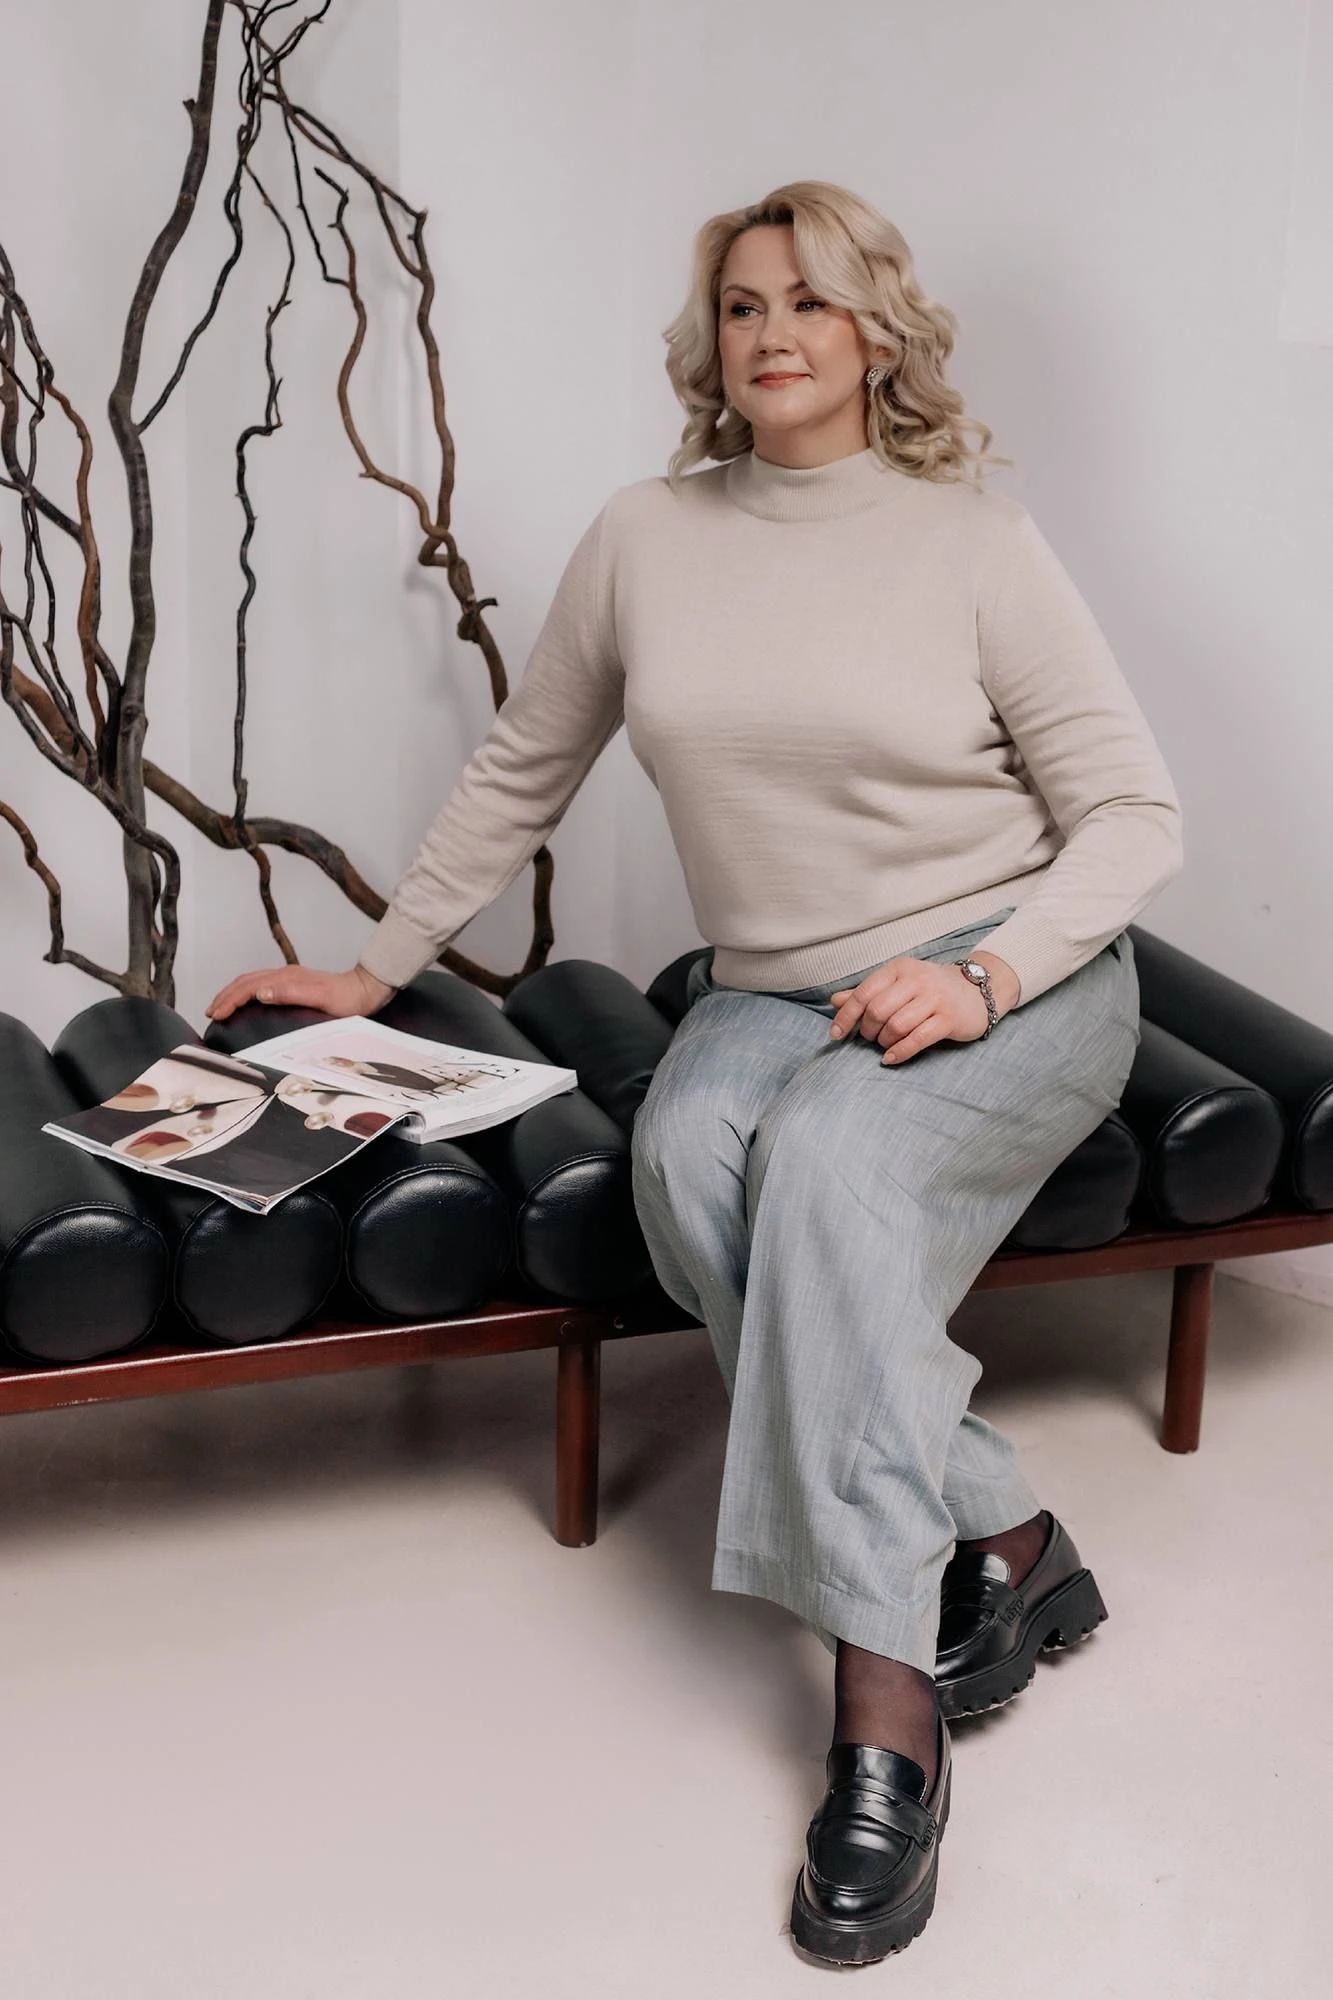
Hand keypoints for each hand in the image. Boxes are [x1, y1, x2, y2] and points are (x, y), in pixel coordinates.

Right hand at [205, 962, 394, 1023]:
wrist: (366, 989)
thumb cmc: (347, 999)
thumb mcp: (320, 998)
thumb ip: (290, 994)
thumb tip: (260, 992)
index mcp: (287, 978)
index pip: (249, 987)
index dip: (230, 1000)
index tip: (216, 1014)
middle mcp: (285, 974)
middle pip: (245, 981)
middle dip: (224, 996)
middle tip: (210, 1012)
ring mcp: (289, 977)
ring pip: (251, 980)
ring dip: (232, 992)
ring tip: (219, 1006)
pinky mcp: (294, 982)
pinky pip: (261, 983)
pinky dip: (245, 991)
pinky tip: (245, 1001)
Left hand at [828, 950, 1018, 1064]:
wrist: (977, 991)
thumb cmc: (929, 990)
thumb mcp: (898, 985)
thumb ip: (866, 993)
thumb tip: (834, 1001)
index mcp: (899, 969)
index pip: (863, 993)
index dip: (846, 1017)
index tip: (836, 1035)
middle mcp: (917, 980)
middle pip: (877, 1010)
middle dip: (868, 1030)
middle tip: (871, 1038)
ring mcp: (935, 999)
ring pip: (896, 1025)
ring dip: (885, 1042)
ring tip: (886, 1045)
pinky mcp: (949, 1019)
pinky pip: (917, 1039)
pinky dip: (900, 1052)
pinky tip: (891, 1059)